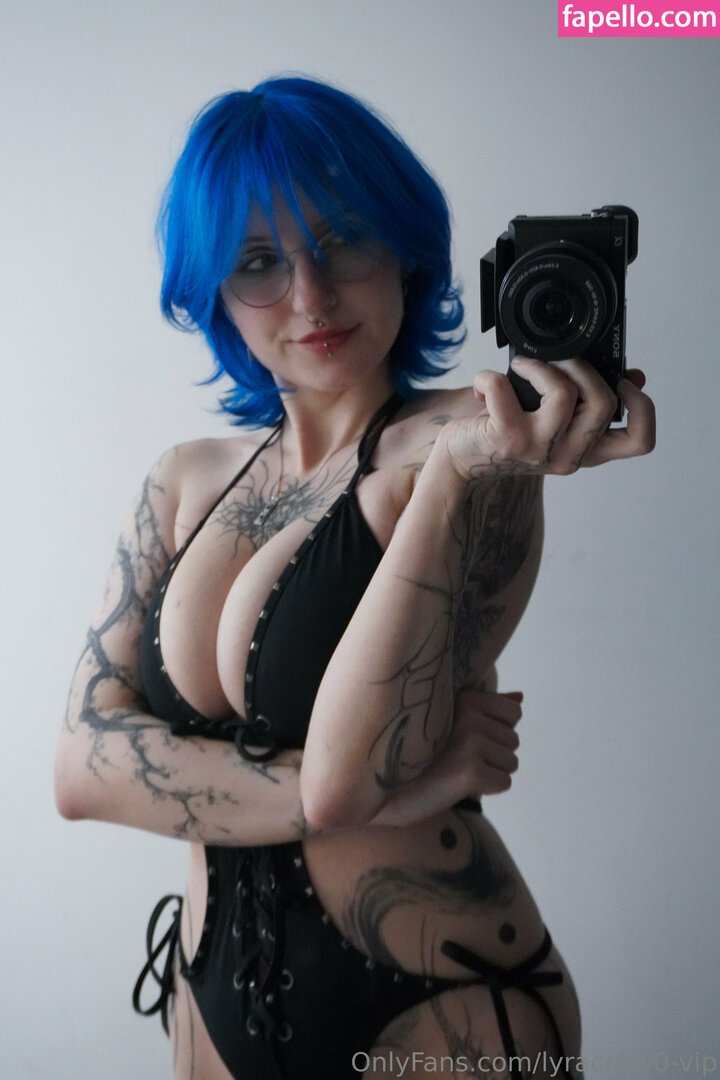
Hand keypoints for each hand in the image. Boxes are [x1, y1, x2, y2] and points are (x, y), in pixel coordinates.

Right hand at [369, 689, 521, 826]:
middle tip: (457, 759)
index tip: (466, 740)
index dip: (497, 731)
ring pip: (511, 762)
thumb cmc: (416, 755)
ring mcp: (470, 743)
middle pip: (513, 739)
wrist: (381, 788)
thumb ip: (485, 708)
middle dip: (492, 755)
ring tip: (457, 771)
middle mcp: (468, 716)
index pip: (513, 711)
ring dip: (490, 773)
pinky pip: (503, 782)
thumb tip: (520, 698)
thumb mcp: (448, 722)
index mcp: (463, 699)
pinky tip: (458, 786)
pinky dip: (486, 789)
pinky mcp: (470, 771)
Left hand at [440, 358, 655, 480]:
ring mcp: (538, 449)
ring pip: (562, 393)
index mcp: (586, 449)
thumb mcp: (554, 420)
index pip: (639, 441)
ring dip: (540, 365)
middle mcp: (568, 455)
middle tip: (559, 361)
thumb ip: (587, 402)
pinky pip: (504, 389)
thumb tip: (633, 374)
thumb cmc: (508, 433)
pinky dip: (490, 376)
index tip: (625, 382)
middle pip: (603, 403)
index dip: (642, 407)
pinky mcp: (505, 439)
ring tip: (521, 366)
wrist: (461, 461)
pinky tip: (485, 383)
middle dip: (583, 366)